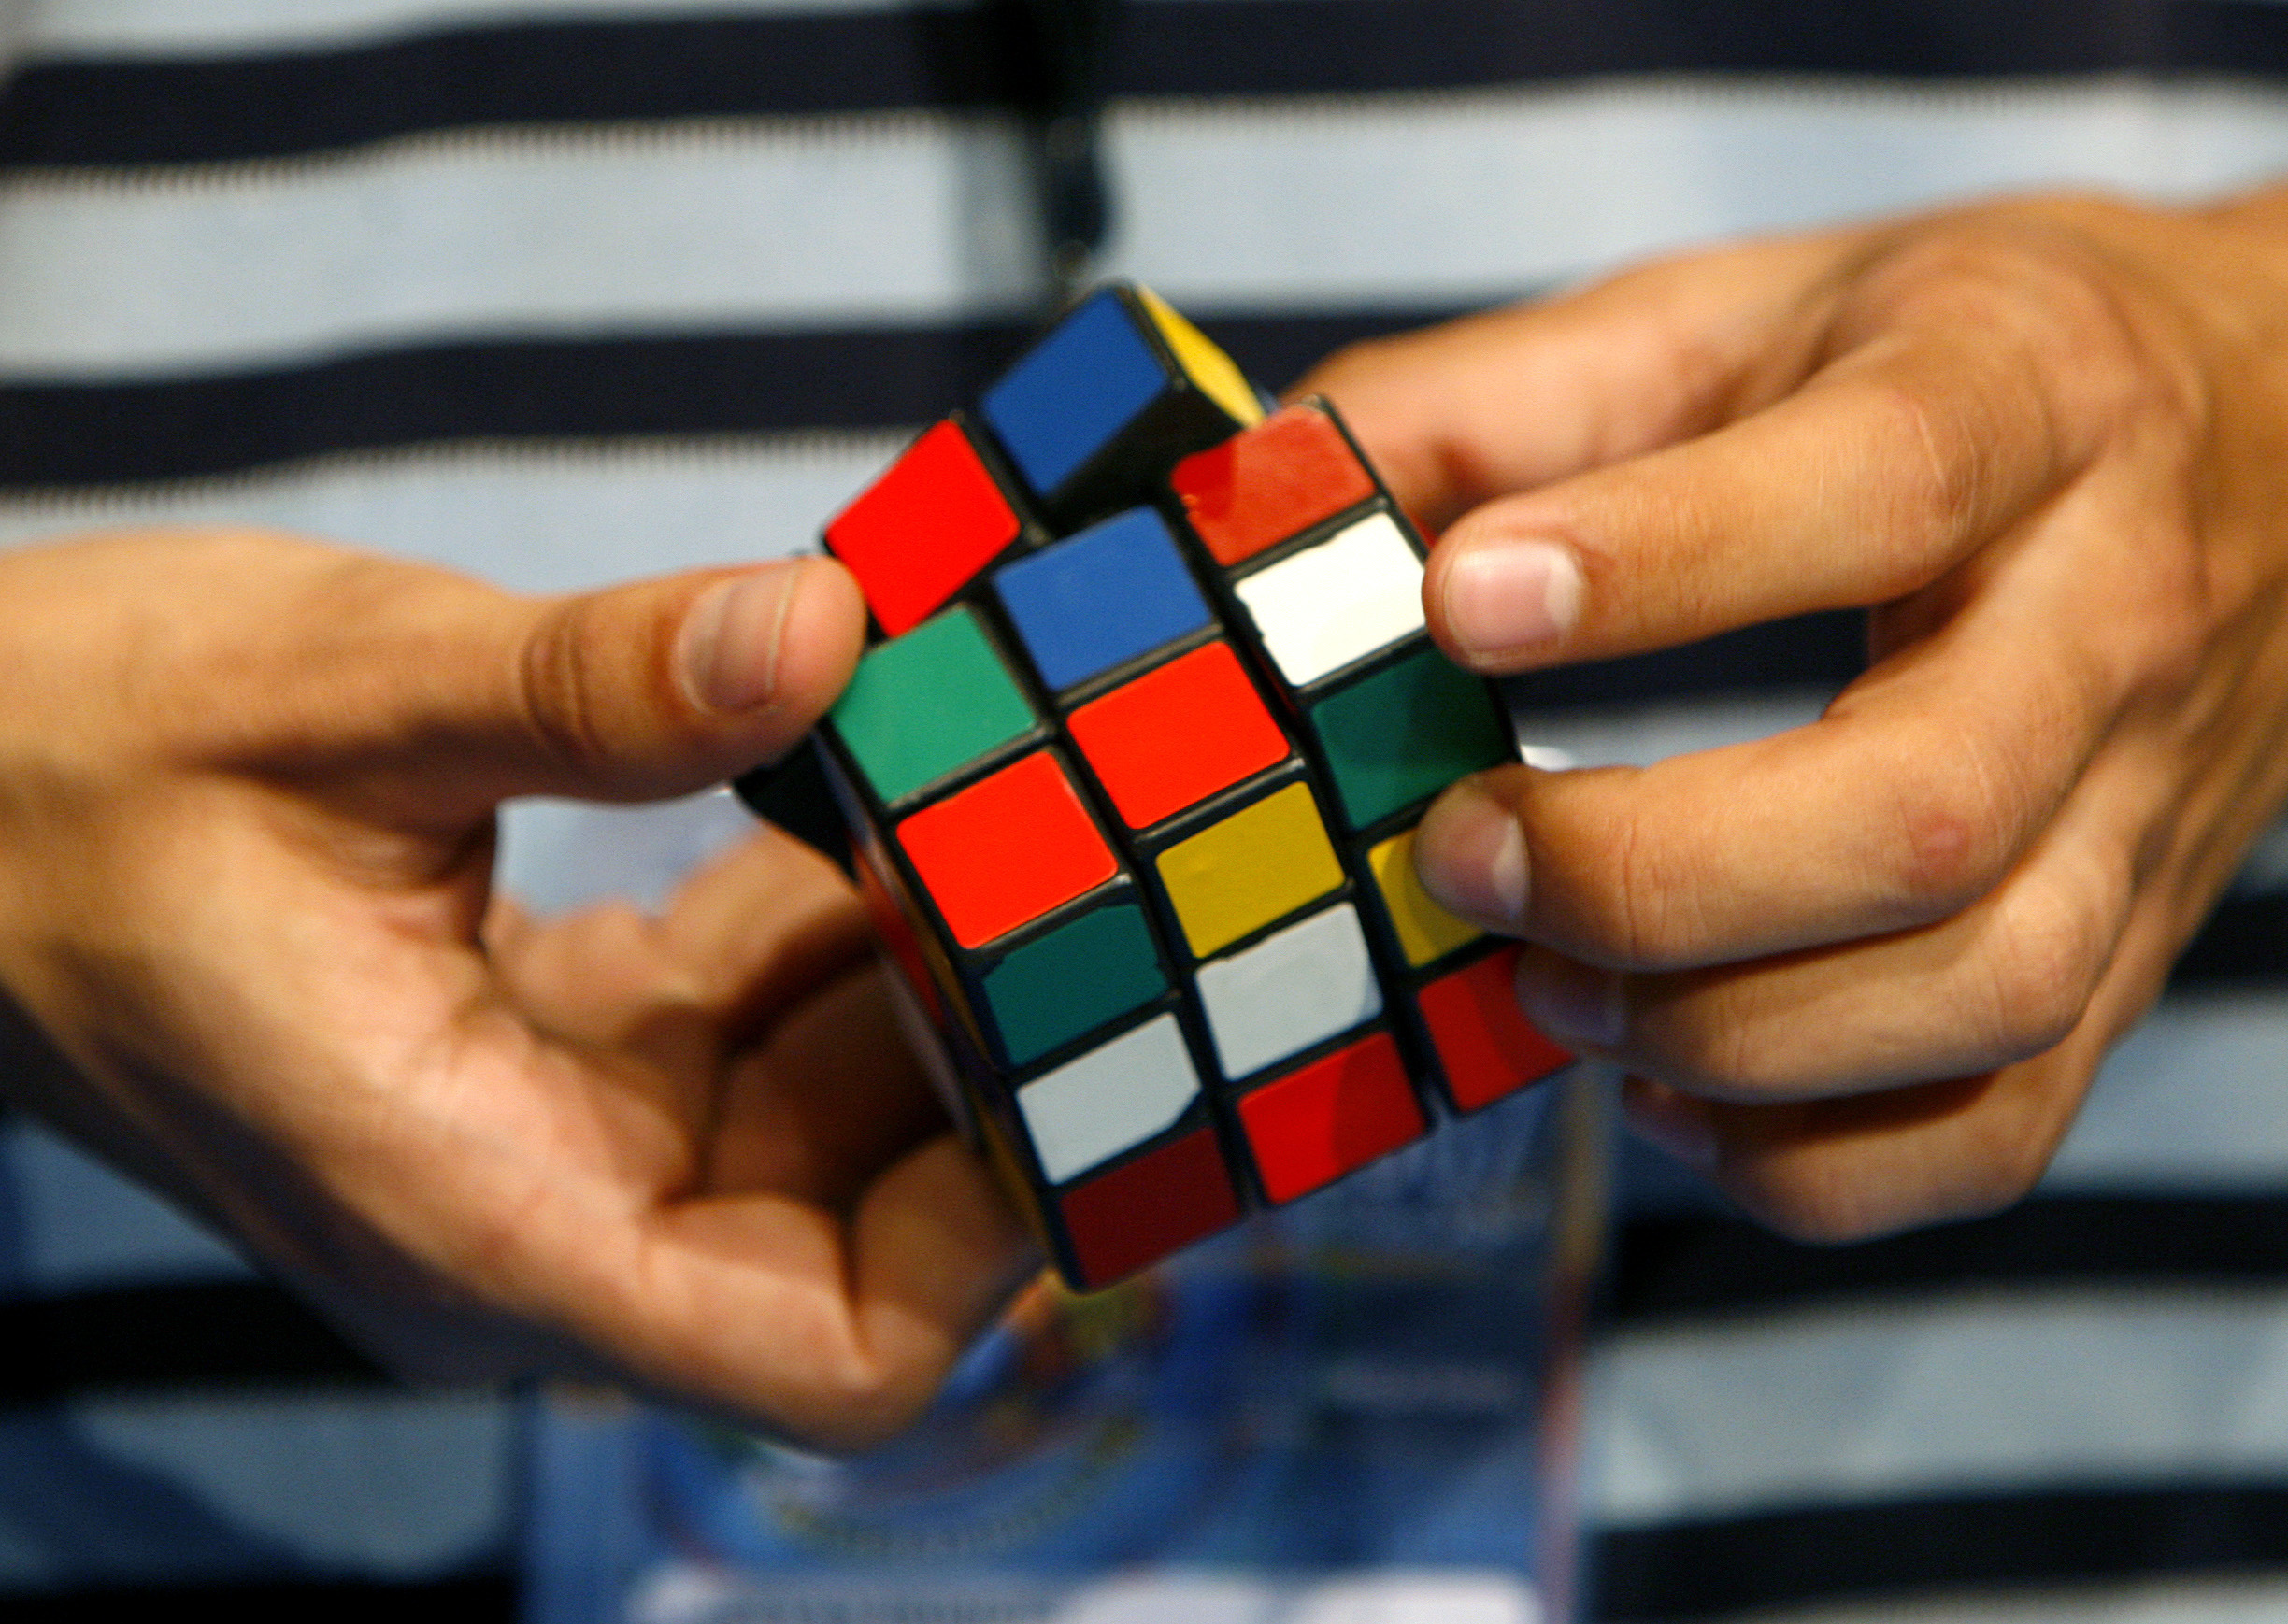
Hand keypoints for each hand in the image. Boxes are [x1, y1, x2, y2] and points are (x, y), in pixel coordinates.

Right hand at [0, 529, 1033, 1446]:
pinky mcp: (538, 1059)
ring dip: (915, 980)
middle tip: (1088, 867)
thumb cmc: (60, 755)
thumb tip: (828, 627)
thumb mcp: (329, 695)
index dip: (989, 1238)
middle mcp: (528, 1224)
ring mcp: (536, 1150)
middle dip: (982, 1071)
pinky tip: (874, 792)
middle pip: (852, 1237)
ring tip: (1010, 797)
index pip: (820, 1355)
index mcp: (476, 1216)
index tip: (1087, 1039)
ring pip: (812, 1128)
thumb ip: (587, 683)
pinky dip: (823, 934)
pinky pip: (740, 1036)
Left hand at [1305, 189, 2287, 1240]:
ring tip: (1545, 986)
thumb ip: (1511, 397)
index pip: (1883, 486)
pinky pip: (2001, 1126)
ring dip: (1718, 1034)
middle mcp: (2114, 618)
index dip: (1661, 563)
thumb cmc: (1965, 362)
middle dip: (1651, 872)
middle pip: (1924, 810)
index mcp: (2025, 399)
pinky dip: (1813, 1161)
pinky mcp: (2128, 951)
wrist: (2285, 424)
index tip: (1456, 606)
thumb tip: (1277, 497)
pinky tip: (1671, 1097)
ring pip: (1977, 996)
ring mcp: (2144, 812)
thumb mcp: (1752, 310)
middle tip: (1464, 854)